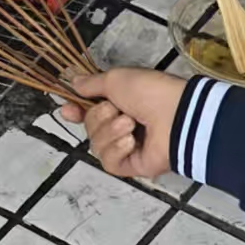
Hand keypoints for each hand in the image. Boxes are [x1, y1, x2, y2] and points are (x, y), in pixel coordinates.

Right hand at [59, 68, 186, 179]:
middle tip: (117, 110)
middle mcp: (120, 125)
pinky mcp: (133, 166)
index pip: (87, 112)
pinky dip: (116, 150)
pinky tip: (131, 142)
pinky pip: (109, 161)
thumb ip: (91, 84)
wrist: (176, 115)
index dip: (75, 112)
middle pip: (89, 128)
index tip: (69, 110)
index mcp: (117, 104)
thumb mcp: (115, 79)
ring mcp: (127, 147)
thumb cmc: (148, 92)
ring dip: (110, 132)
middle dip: (98, 118)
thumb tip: (74, 83)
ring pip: (96, 145)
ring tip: (131, 125)